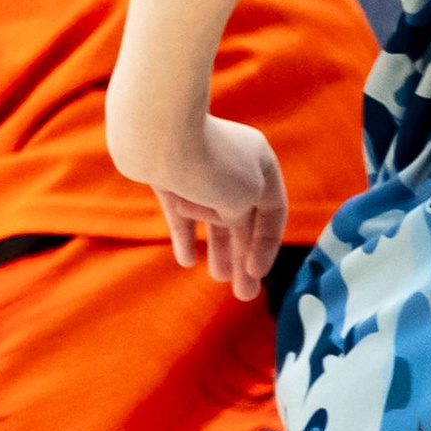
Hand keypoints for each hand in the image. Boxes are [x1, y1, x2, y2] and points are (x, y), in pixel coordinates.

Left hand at [152, 118, 288, 297]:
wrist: (157, 135)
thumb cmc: (211, 164)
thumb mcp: (245, 198)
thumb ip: (242, 216)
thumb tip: (228, 223)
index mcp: (260, 161)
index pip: (273, 210)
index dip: (267, 245)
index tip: (256, 273)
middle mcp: (233, 163)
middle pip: (243, 217)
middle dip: (244, 256)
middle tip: (244, 294)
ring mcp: (199, 168)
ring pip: (213, 216)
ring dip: (219, 248)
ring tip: (220, 278)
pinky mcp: (169, 174)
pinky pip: (182, 211)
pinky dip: (186, 234)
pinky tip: (187, 261)